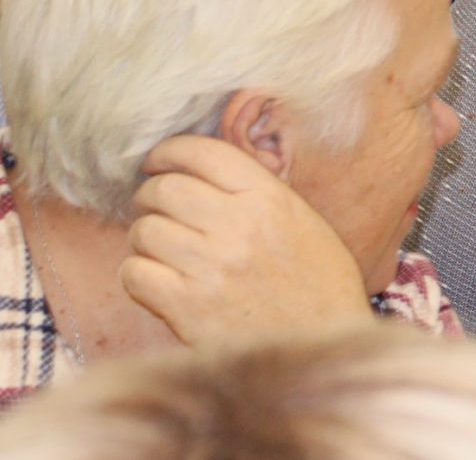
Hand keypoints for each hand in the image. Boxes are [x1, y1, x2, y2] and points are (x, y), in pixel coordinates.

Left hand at [119, 136, 371, 344]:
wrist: (322, 343)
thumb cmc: (317, 283)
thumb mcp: (302, 221)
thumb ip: (257, 193)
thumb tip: (201, 174)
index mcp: (270, 198)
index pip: (203, 153)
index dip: (169, 151)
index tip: (157, 162)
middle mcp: (238, 225)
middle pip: (165, 189)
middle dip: (151, 196)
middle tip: (156, 210)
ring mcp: (210, 266)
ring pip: (144, 230)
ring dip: (145, 239)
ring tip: (162, 251)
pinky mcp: (186, 307)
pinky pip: (134, 274)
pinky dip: (137, 274)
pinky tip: (156, 280)